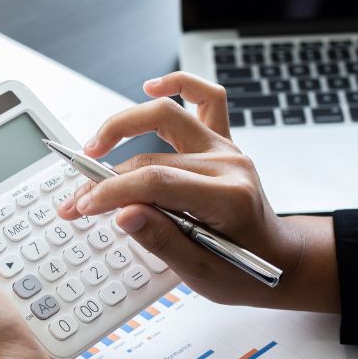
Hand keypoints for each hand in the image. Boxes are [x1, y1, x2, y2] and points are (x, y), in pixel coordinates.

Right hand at [58, 72, 338, 311]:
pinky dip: (178, 85)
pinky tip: (151, 88)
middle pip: (152, 156)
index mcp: (228, 198)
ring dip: (124, 126)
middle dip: (106, 178)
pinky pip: (206, 97)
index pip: (157, 182)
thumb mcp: (202, 273)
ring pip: (168, 117)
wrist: (280, 261)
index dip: (113, 192)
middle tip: (77, 201)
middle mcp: (229, 164)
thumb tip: (122, 214)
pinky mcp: (222, 142)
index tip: (84, 207)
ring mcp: (226, 148)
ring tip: (93, 147)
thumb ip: (162, 240)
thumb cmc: (244, 271)